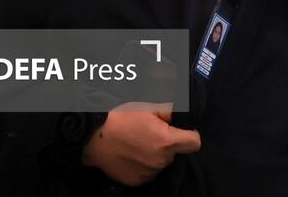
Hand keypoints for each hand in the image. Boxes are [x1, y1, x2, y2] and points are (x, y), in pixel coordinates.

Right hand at [82, 102, 200, 186]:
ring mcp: (148, 173)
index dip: (190, 135)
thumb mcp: (148, 106)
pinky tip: (132, 154)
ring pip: (161, 163)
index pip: (194, 143)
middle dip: (168, 143)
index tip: (183, 131)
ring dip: (155, 154)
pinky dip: (144, 165)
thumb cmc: (120, 119)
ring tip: (138, 142)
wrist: (92, 137)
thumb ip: (169, 110)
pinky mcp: (136, 181)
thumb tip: (179, 114)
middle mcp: (160, 161)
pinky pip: (148, 172)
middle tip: (151, 132)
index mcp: (166, 141)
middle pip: (175, 153)